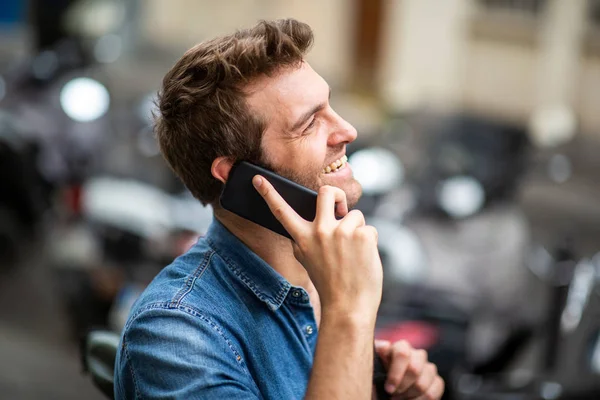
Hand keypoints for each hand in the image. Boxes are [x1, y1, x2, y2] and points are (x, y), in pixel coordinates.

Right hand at [253, 177, 382, 316]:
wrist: (349, 307)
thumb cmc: (330, 283)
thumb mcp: (307, 260)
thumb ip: (306, 239)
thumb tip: (317, 217)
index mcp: (302, 238)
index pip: (281, 211)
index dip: (269, 193)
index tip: (258, 178)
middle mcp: (319, 231)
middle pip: (327, 192)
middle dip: (337, 195)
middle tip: (340, 209)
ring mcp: (341, 232)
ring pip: (354, 215)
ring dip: (357, 230)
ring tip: (353, 253)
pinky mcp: (361, 235)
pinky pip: (369, 228)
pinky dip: (369, 242)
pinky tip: (363, 259)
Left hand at [375, 340, 443, 399]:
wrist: (387, 388)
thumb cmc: (377, 377)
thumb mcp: (372, 366)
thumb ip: (376, 356)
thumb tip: (384, 347)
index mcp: (399, 347)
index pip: (402, 353)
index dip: (396, 373)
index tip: (388, 389)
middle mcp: (416, 354)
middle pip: (414, 369)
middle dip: (402, 387)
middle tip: (392, 396)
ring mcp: (428, 367)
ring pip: (423, 383)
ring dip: (409, 396)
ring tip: (398, 399)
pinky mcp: (436, 381)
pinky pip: (434, 391)